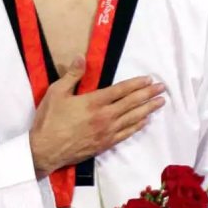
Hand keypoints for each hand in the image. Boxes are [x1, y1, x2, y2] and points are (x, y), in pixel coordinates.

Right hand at [29, 56, 165, 176]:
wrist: (45, 150)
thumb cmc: (49, 120)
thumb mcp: (56, 92)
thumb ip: (72, 76)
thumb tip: (81, 58)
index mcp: (94, 102)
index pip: (121, 90)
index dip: (136, 84)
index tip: (148, 79)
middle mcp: (104, 117)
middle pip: (132, 103)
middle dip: (148, 94)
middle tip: (162, 88)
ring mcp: (106, 132)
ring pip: (133, 118)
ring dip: (148, 109)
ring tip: (160, 103)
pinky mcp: (105, 144)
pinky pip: (126, 133)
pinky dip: (137, 126)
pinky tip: (145, 121)